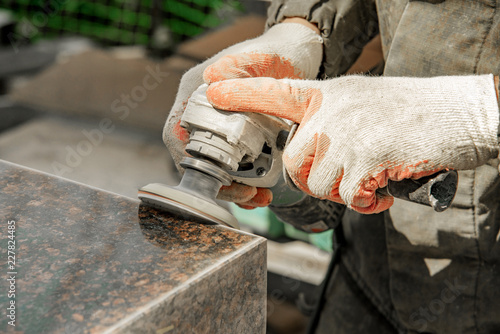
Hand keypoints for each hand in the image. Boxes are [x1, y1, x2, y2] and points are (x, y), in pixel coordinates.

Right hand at [163, 22, 322, 207]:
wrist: (297, 56)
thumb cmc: (278, 52)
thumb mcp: (262, 56)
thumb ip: (238, 66)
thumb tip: (210, 81)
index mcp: (196, 90)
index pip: (178, 131)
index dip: (194, 160)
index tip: (219, 177)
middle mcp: (200, 110)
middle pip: (194, 156)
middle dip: (217, 182)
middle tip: (247, 195)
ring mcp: (217, 124)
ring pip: (212, 165)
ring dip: (231, 187)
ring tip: (258, 198)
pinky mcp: (234, 135)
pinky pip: (230, 164)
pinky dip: (242, 182)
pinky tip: (260, 192)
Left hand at [205, 75, 499, 212]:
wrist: (459, 112)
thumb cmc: (412, 112)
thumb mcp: (363, 103)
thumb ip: (332, 124)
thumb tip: (312, 158)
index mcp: (329, 96)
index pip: (277, 91)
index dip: (242, 93)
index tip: (213, 91)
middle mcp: (331, 112)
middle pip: (295, 163)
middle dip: (316, 180)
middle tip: (346, 178)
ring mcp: (348, 134)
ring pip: (320, 184)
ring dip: (346, 191)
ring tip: (373, 178)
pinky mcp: (366, 158)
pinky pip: (349, 197)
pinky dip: (368, 202)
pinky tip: (386, 187)